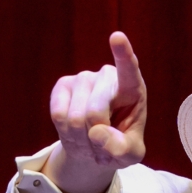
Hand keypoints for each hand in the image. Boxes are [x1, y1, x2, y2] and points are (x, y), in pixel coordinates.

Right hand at [43, 31, 147, 192]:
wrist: (95, 146)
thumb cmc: (119, 145)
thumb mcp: (130, 155)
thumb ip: (121, 149)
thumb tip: (96, 132)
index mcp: (132, 88)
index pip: (129, 68)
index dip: (123, 54)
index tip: (117, 37)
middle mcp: (107, 76)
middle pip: (95, 112)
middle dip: (95, 137)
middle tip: (102, 143)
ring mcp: (83, 78)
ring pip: (75, 117)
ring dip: (81, 138)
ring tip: (89, 138)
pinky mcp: (62, 86)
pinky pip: (58, 114)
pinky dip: (65, 132)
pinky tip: (74, 130)